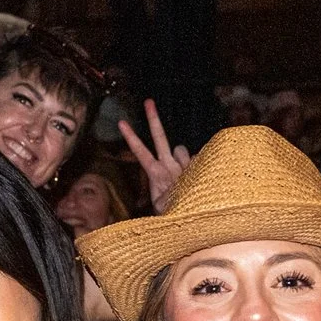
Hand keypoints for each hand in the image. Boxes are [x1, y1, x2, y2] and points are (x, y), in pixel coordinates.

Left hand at [117, 99, 190, 213]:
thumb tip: (178, 178)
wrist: (191, 219)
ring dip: (182, 157)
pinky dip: (200, 165)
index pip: (141, 152)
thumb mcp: (163, 209)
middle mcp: (168, 166)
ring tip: (183, 178)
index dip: (132, 138)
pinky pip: (199, 158)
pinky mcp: (197, 167)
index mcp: (156, 174)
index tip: (121, 123)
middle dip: (153, 119)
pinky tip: (199, 178)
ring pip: (181, 148)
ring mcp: (182, 165)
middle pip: (160, 137)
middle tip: (147, 101)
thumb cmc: (173, 215)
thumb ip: (167, 194)